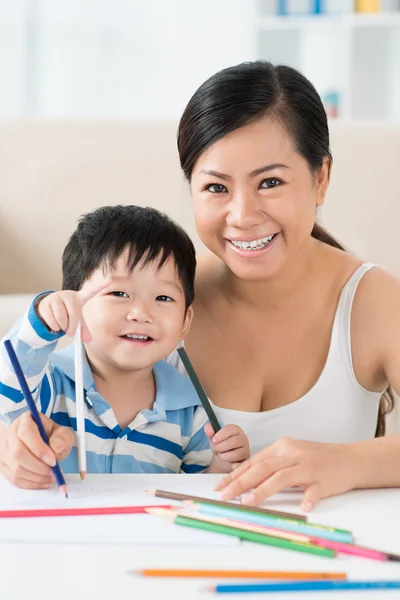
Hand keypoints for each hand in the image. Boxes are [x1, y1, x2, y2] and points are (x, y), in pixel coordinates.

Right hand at [0, 412, 73, 488]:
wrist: (41, 442)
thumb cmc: (50, 436)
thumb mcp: (62, 432)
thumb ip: (62, 437)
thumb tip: (55, 447)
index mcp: (25, 421)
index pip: (26, 433)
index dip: (39, 449)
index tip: (53, 460)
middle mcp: (11, 434)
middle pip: (18, 453)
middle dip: (38, 466)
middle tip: (53, 471)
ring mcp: (4, 450)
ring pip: (15, 468)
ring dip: (36, 477)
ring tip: (50, 477)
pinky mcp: (4, 465)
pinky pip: (14, 479)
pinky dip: (30, 484)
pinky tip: (42, 482)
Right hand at [37, 278, 111, 341]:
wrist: (49, 308)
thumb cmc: (67, 313)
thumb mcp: (77, 320)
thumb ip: (83, 328)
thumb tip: (88, 339)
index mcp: (80, 297)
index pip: (91, 291)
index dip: (100, 286)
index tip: (110, 280)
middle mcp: (69, 295)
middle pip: (74, 313)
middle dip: (72, 327)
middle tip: (70, 333)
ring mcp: (57, 297)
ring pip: (61, 318)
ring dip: (62, 327)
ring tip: (62, 326)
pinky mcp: (46, 302)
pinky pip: (52, 320)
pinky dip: (54, 327)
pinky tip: (54, 324)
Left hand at [205, 422, 249, 472]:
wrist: (225, 459)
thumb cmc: (221, 446)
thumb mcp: (214, 438)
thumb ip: (211, 432)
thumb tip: (207, 426)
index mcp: (236, 430)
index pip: (231, 429)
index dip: (221, 435)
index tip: (214, 440)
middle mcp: (243, 439)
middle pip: (234, 441)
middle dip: (221, 447)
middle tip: (216, 449)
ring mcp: (245, 450)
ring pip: (236, 454)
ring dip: (224, 456)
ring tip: (221, 456)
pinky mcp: (245, 461)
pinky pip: (240, 464)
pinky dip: (234, 465)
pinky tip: (230, 463)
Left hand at [214, 437, 356, 510]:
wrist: (350, 458)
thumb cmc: (317, 459)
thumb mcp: (291, 455)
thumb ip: (271, 465)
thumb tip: (244, 479)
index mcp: (282, 447)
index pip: (253, 462)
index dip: (234, 475)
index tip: (219, 487)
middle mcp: (292, 454)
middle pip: (262, 468)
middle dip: (240, 483)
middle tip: (224, 496)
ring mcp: (308, 466)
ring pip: (281, 477)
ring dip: (263, 490)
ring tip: (248, 502)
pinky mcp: (323, 480)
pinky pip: (314, 490)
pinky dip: (308, 498)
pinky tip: (303, 508)